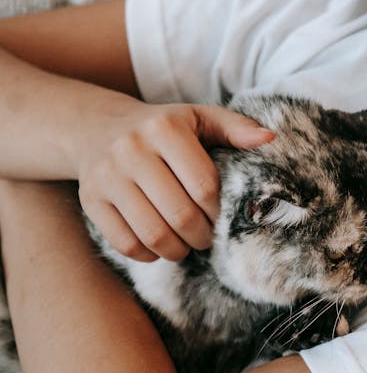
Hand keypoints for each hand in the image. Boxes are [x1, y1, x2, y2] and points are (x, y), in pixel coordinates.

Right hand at [77, 102, 274, 261]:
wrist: (99, 130)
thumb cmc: (163, 128)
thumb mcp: (199, 118)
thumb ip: (235, 127)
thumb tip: (270, 138)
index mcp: (165, 128)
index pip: (204, 185)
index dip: (219, 210)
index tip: (223, 216)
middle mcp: (132, 150)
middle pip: (180, 214)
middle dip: (202, 236)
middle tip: (208, 238)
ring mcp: (107, 177)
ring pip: (152, 234)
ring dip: (178, 250)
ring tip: (186, 245)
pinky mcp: (91, 200)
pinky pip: (125, 244)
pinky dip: (148, 254)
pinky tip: (159, 246)